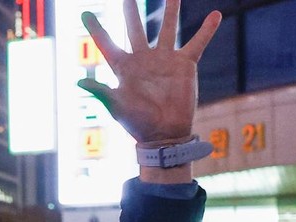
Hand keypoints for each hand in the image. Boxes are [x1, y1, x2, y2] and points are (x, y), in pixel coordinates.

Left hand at [79, 0, 220, 143]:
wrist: (164, 134)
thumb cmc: (137, 123)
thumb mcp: (116, 107)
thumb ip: (100, 92)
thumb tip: (79, 83)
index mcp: (123, 68)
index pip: (106, 43)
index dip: (96, 29)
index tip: (84, 12)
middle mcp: (143, 60)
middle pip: (135, 29)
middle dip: (131, 11)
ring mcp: (164, 60)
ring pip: (167, 28)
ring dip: (170, 10)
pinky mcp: (184, 65)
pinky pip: (197, 43)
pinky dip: (207, 30)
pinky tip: (216, 14)